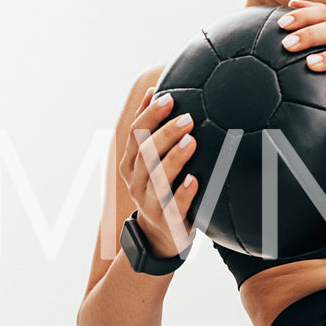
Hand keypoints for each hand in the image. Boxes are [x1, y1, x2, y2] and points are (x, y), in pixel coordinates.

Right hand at [118, 87, 198, 258]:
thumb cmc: (162, 189)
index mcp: (131, 164)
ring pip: (157, 179)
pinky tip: (194, 180)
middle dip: (165, 133)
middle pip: (146, 154)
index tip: (168, 97)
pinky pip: (174, 207)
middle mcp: (136, 182)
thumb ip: (152, 130)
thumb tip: (155, 89)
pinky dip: (183, 193)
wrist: (161, 236)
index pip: (135, 134)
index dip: (150, 115)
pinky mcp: (168, 222)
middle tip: (188, 118)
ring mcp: (150, 203)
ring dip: (174, 159)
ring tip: (191, 142)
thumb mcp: (152, 161)